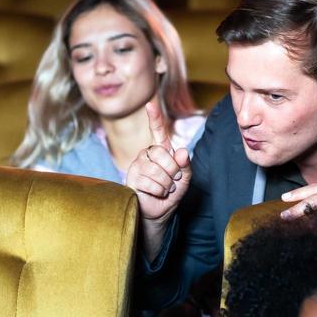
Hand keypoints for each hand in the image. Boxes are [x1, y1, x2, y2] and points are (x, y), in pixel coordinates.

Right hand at [126, 100, 192, 224]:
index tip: (150, 104)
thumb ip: (185, 165)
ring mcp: (138, 166)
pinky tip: (156, 193)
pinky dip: (158, 191)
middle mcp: (147, 155)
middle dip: (172, 171)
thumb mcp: (184, 179)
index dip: (154, 117)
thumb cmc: (171, 193)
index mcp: (161, 151)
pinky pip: (150, 182)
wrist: (158, 212)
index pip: (158, 131)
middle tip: (172, 181)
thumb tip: (183, 151)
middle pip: (162, 154)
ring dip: (166, 184)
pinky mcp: (131, 178)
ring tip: (164, 189)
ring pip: (156, 170)